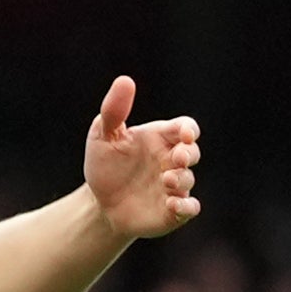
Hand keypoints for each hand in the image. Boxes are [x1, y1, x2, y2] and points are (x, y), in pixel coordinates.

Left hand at [82, 76, 202, 241]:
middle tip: (176, 158)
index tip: (183, 134)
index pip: (186, 128)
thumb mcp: (103, 136)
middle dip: (188, 153)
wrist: (99, 204)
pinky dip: (186, 207)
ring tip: (165, 179)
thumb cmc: (105, 166)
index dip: (188, 130)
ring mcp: (174, 186)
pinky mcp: (173, 211)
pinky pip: (189, 208)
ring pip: (188, 180)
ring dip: (181, 179)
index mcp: (161, 139)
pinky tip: (173, 204)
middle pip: (192, 152)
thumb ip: (114, 111)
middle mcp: (172, 161)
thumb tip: (124, 80)